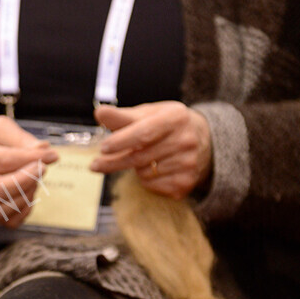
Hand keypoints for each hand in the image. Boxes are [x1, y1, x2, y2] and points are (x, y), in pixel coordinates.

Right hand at [0, 116, 57, 227]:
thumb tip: (44, 151)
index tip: (51, 155)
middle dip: (28, 180)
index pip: (5, 161)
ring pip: (5, 210)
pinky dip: (24, 210)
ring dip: (27, 195)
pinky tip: (27, 193)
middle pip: (0, 191)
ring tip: (32, 178)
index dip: (32, 159)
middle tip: (43, 168)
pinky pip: (10, 221)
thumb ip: (21, 139)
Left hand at [90, 101, 212, 198]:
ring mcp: (188, 164)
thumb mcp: (149, 114)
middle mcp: (186, 141)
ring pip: (144, 173)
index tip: (103, 148)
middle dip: (114, 162)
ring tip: (145, 157)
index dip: (121, 141)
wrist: (204, 142)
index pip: (144, 133)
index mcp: (176, 118)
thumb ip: (122, 116)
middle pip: (139, 157)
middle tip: (95, 165)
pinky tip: (155, 168)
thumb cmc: (167, 125)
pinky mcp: (186, 183)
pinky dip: (146, 179)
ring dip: (134, 168)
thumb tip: (99, 113)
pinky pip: (152, 185)